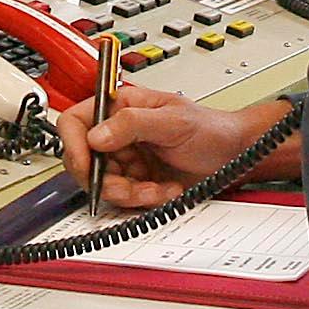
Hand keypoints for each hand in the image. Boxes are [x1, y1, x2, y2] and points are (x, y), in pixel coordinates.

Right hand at [55, 85, 298, 208]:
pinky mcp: (136, 182)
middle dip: (106, 179)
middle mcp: (118, 134)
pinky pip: (124, 199)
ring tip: (156, 188)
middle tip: (128, 186)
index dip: (73, 144)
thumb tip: (96, 135)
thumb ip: (133, 123)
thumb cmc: (211, 129)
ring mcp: (126, 160)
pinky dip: (143, 200)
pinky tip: (165, 191)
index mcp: (121, 108)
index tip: (87, 163)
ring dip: (129, 193)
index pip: (76, 121)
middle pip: (84, 161)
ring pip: (103, 185)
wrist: (235, 156)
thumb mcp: (173, 121)